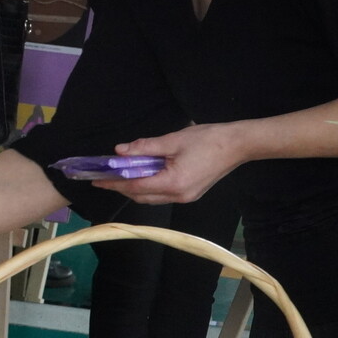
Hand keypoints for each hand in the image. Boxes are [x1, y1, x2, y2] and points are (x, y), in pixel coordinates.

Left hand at [89, 122, 246, 204]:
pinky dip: (149, 187)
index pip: (135, 187)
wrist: (239, 145)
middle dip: (122, 187)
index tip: (98, 179)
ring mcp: (186, 197)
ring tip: (121, 175)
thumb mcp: (173, 140)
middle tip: (106, 176)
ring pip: (152, 198)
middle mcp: (178, 196)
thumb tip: (120, 151)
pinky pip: (163, 194)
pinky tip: (143, 175)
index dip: (114, 183)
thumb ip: (145, 148)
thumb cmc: (208, 140)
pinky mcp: (191, 193)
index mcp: (173, 184)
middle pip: (142, 196)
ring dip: (135, 188)